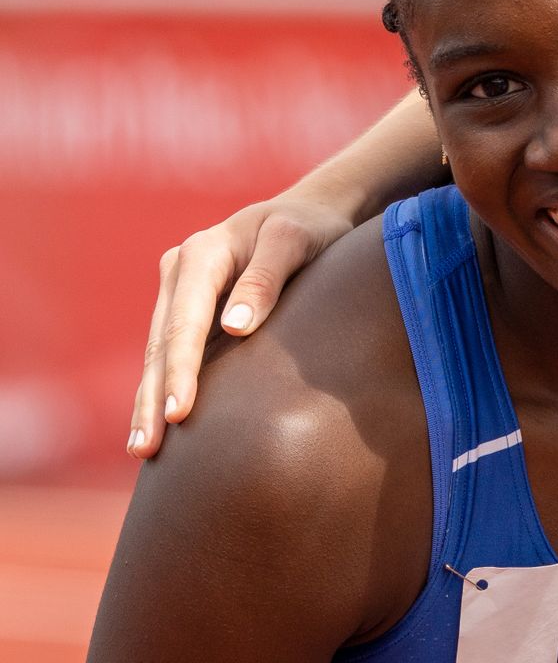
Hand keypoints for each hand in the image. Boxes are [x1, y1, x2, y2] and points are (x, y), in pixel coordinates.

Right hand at [129, 192, 354, 457]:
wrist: (309, 213)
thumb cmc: (309, 227)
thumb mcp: (295, 240)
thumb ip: (266, 279)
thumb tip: (233, 329)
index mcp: (201, 254)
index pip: (184, 322)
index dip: (180, 370)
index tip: (178, 412)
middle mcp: (180, 273)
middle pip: (160, 344)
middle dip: (151, 398)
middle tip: (146, 449)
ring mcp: (179, 293)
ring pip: (157, 354)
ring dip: (148, 401)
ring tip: (143, 449)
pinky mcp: (190, 312)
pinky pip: (171, 354)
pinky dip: (162, 388)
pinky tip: (159, 427)